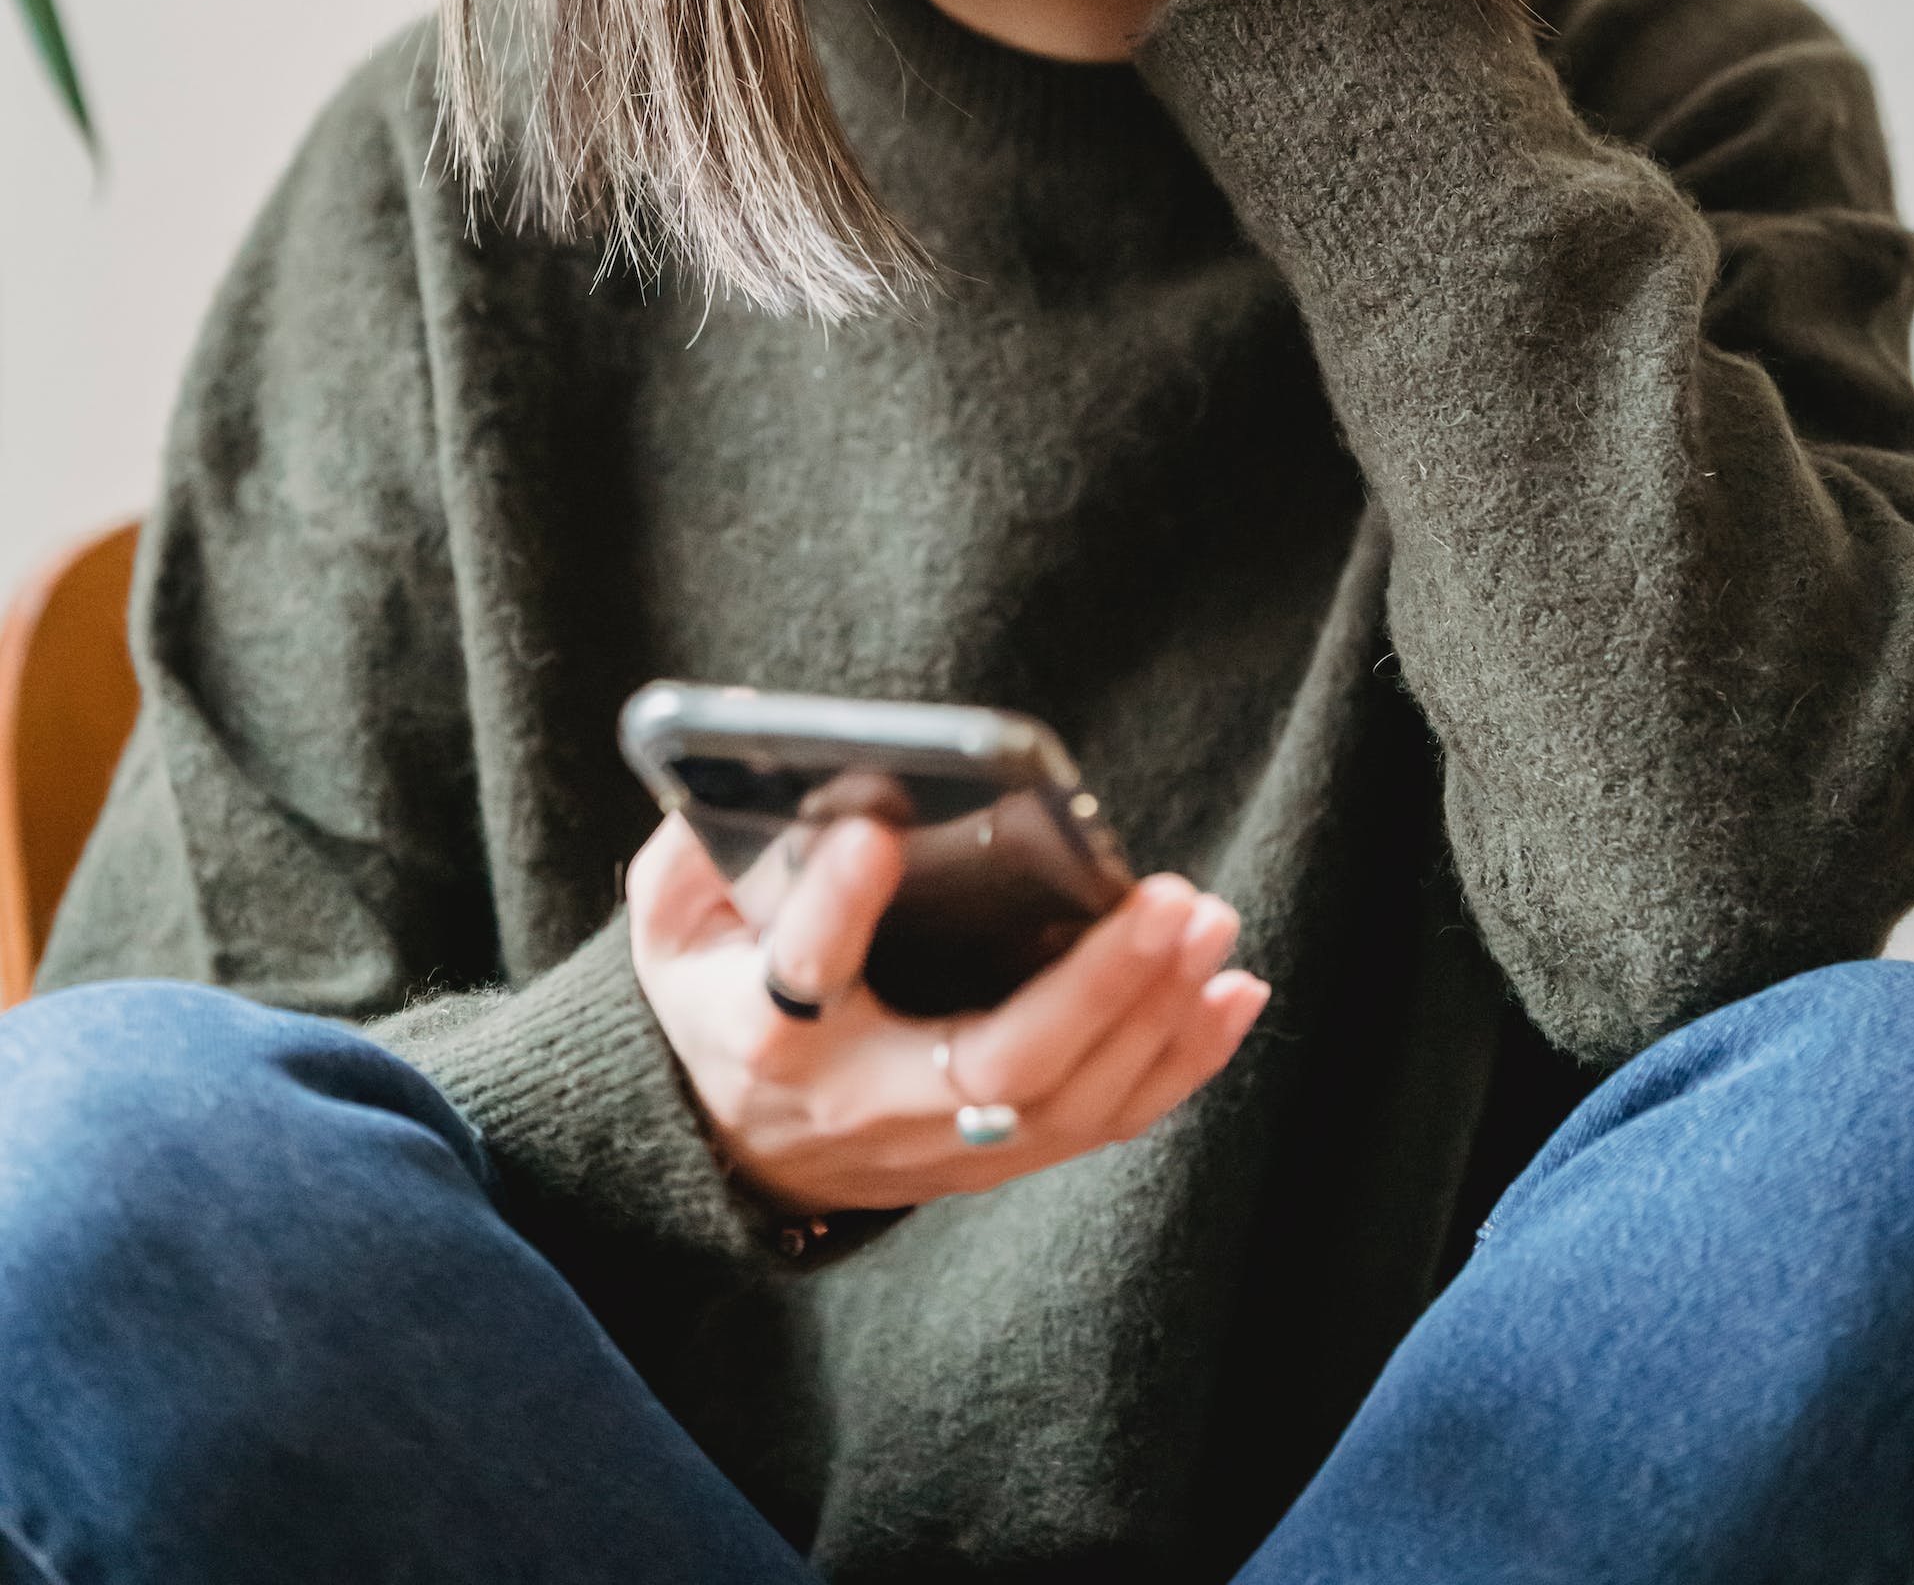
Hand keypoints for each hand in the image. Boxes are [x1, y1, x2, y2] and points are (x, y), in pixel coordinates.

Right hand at [626, 811, 1269, 1217]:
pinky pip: (1103, 1123)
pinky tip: (1232, 993)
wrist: (735, 1146)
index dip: (833, 908)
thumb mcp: (676, 920)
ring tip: (1211, 922)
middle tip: (1168, 899)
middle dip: (1093, 985)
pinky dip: (1179, 1063)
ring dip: (1155, 1015)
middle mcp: (861, 1102)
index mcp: (760, 1032)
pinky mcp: (995, 1160)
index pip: (799, 975)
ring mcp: (938, 1144)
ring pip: (1068, 1101)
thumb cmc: (717, 992)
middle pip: (992, 1064)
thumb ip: (699, 845)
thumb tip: (758, 759)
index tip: (875, 833)